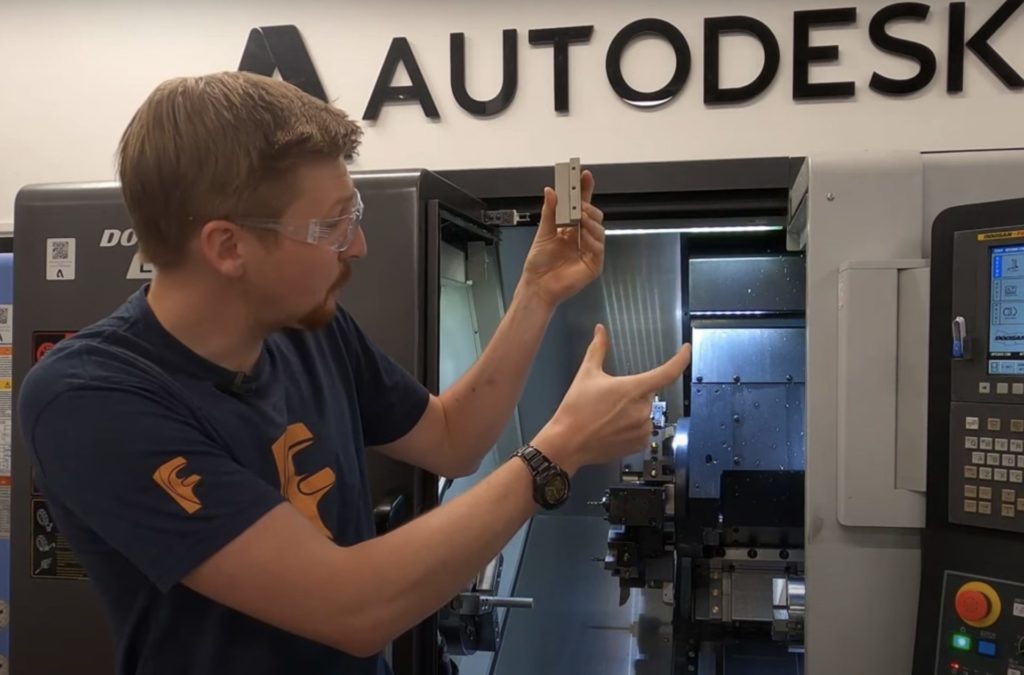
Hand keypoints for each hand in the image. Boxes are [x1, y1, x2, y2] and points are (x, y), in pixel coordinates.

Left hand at [518, 170, 604, 307]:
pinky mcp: (594, 264)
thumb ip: (549, 212)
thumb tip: (551, 190)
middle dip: (588, 206)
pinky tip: (584, 234)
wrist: (537, 285)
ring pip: (599, 230)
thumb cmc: (539, 262)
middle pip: (593, 215)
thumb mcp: (543, 233)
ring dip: (590, 220)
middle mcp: (583, 237)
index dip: (584, 190)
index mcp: (571, 228)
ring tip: (580, 216)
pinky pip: (598, 248)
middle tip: (579, 203)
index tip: (583, 174)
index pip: (581, 205)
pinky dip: (592, 239)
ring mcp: (590, 250)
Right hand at [533, 324, 690, 474]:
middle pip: (648, 393)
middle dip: (634, 393)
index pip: (668, 372)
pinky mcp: (639, 443)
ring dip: (633, 411)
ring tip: (609, 416)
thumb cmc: (575, 410)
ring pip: (645, 412)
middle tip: (610, 398)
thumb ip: (597, 349)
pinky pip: (643, 429)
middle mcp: (642, 409)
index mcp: (633, 389)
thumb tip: (600, 330)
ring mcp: (642, 428)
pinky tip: (613, 428)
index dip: (681, 359)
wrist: (568, 442)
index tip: (686, 350)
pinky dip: (632, 427)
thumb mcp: (586, 374)